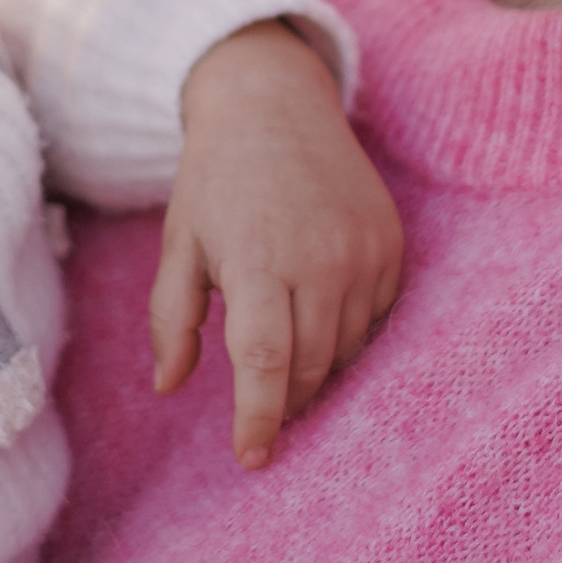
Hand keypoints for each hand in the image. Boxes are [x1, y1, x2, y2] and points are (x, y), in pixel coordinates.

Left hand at [155, 20, 403, 466]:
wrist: (274, 104)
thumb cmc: (215, 180)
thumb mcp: (180, 243)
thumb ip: (172, 319)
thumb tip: (169, 387)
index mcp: (258, 260)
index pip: (265, 364)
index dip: (258, 419)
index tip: (252, 458)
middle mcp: (321, 258)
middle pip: (310, 367)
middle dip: (285, 403)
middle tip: (263, 415)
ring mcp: (364, 251)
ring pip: (348, 350)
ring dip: (317, 371)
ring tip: (287, 363)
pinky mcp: (392, 244)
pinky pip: (377, 320)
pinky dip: (350, 336)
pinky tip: (321, 323)